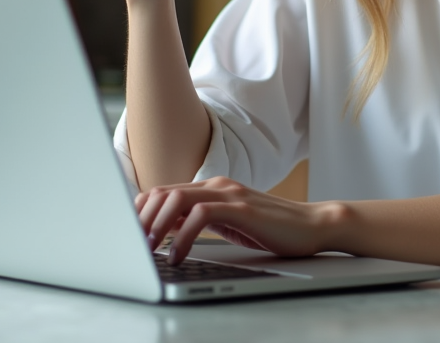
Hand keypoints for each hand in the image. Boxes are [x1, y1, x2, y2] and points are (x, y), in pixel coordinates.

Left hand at [138, 177, 343, 263]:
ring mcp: (231, 194)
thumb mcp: (228, 224)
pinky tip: (178, 254)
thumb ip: (199, 221)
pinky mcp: (243, 208)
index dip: (138, 212)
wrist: (313, 226)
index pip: (162, 191)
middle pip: (163, 192)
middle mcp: (218, 185)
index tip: (126, 236)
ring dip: (156, 225)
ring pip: (177, 198)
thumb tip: (163, 230)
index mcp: (211, 188)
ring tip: (148, 249)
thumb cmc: (272, 229)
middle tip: (130, 246)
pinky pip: (202, 214)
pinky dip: (183, 235)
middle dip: (139, 220)